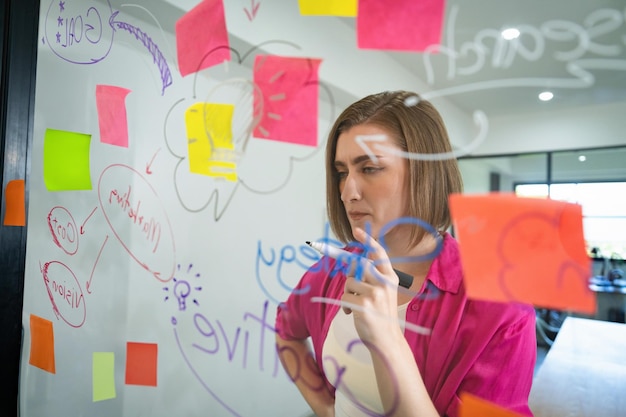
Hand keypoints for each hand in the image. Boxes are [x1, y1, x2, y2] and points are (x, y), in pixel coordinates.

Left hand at [341, 227, 402, 344]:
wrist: (387, 340)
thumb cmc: (381, 316)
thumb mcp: (382, 293)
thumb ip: (371, 278)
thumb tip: (352, 264)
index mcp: (390, 278)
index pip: (379, 254)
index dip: (368, 241)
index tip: (357, 230)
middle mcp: (384, 283)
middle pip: (358, 265)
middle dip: (350, 272)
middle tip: (351, 285)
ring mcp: (375, 293)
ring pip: (349, 282)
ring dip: (347, 293)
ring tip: (356, 305)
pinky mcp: (363, 304)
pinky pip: (344, 297)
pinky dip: (345, 305)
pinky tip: (353, 313)